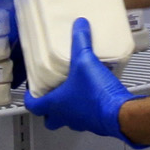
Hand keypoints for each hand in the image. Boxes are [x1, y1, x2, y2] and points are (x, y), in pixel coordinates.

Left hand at [25, 19, 139, 146]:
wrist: (119, 112)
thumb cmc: (96, 92)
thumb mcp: (85, 61)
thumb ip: (81, 41)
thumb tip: (79, 25)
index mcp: (55, 104)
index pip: (33, 106)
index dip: (30, 98)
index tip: (32, 90)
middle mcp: (66, 117)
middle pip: (49, 119)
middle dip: (48, 110)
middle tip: (52, 94)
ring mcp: (81, 123)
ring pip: (67, 120)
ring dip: (67, 110)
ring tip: (73, 92)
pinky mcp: (96, 124)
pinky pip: (85, 119)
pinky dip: (85, 110)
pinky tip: (92, 96)